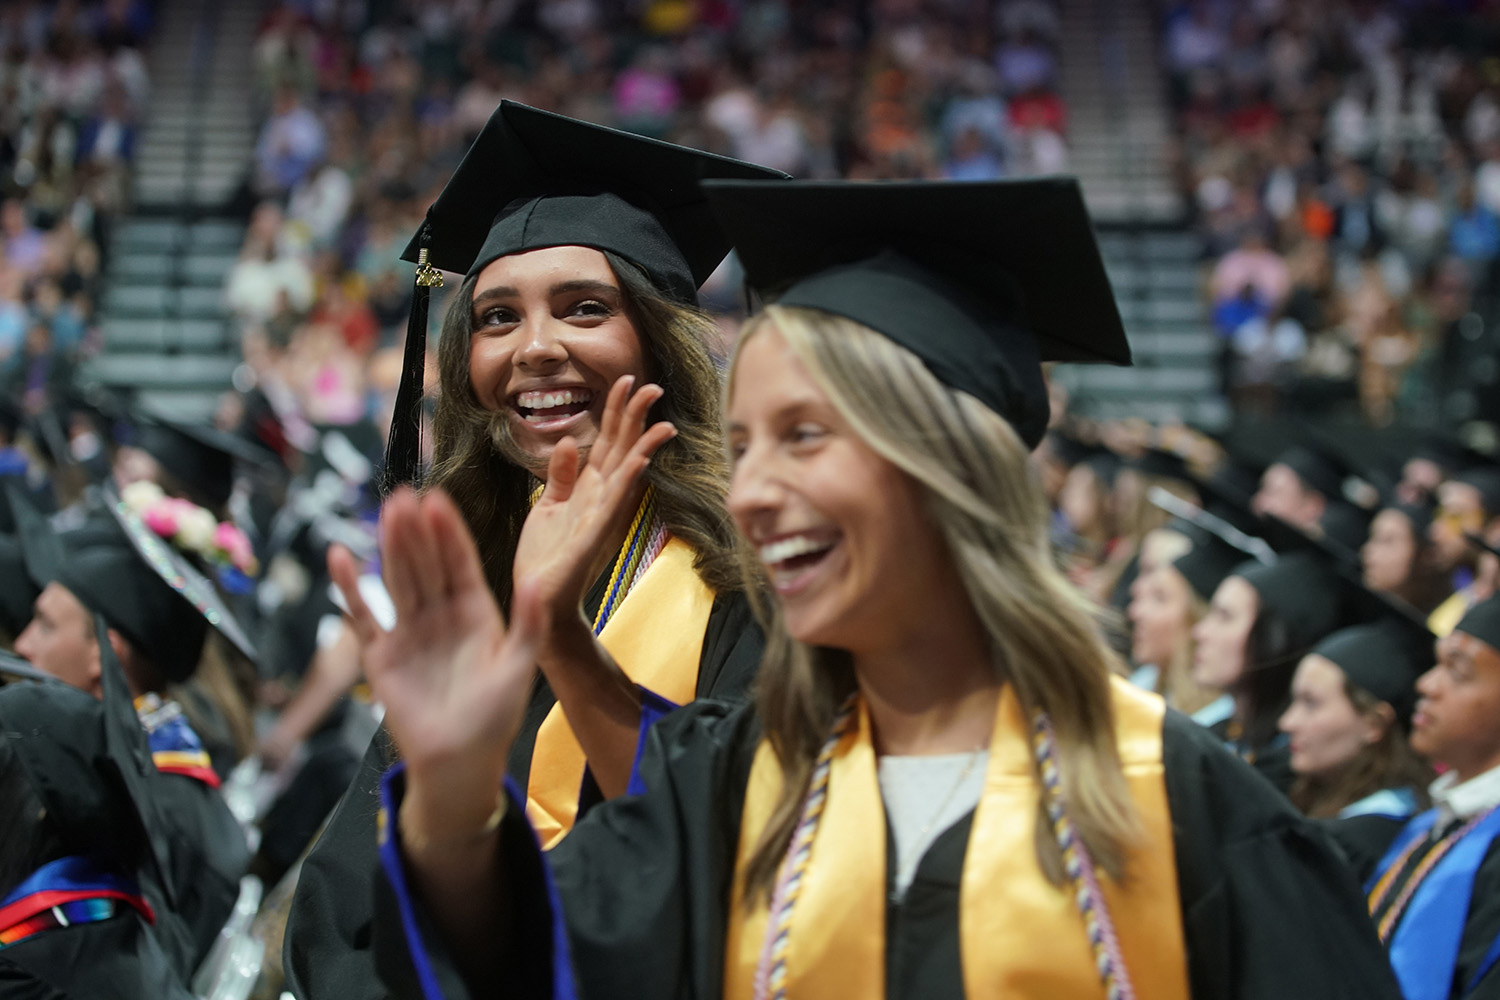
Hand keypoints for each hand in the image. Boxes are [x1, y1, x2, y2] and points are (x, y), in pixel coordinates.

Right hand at [329, 488, 542, 831]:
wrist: (459, 762)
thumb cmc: (494, 718)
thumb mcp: (519, 666)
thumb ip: (528, 623)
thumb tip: (538, 581)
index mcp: (477, 613)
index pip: (460, 563)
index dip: (449, 534)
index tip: (439, 500)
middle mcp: (442, 616)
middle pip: (426, 564)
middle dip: (417, 531)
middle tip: (406, 494)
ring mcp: (410, 632)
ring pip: (398, 579)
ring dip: (390, 547)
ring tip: (384, 512)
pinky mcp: (382, 656)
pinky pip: (364, 616)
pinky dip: (350, 588)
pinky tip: (340, 556)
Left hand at [514, 375, 676, 629]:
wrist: (538, 599)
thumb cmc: (545, 557)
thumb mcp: (547, 507)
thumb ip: (561, 475)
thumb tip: (571, 439)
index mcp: (591, 489)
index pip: (610, 441)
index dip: (618, 411)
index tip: (627, 380)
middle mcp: (603, 498)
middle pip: (623, 448)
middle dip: (637, 417)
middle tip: (651, 385)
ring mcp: (602, 516)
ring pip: (627, 472)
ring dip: (644, 445)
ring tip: (661, 419)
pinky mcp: (594, 535)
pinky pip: (614, 503)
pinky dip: (628, 480)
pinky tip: (639, 459)